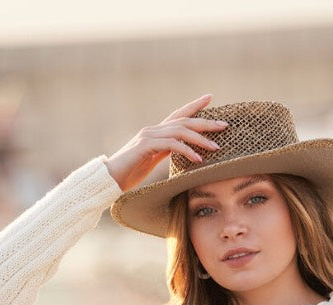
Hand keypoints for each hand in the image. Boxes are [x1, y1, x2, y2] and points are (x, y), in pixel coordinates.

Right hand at [104, 94, 228, 191]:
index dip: (194, 106)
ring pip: (180, 130)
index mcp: (156, 133)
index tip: (210, 97)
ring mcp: (148, 136)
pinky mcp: (144, 146)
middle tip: (224, 125)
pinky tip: (198, 159)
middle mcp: (153, 130)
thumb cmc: (129, 173)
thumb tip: (182, 153)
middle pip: (183, 120)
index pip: (178, 115)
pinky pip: (171, 145)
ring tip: (216, 147)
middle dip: (205, 121)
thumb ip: (165, 153)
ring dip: (200, 138)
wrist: (109, 179)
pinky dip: (186, 150)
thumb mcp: (152, 161)